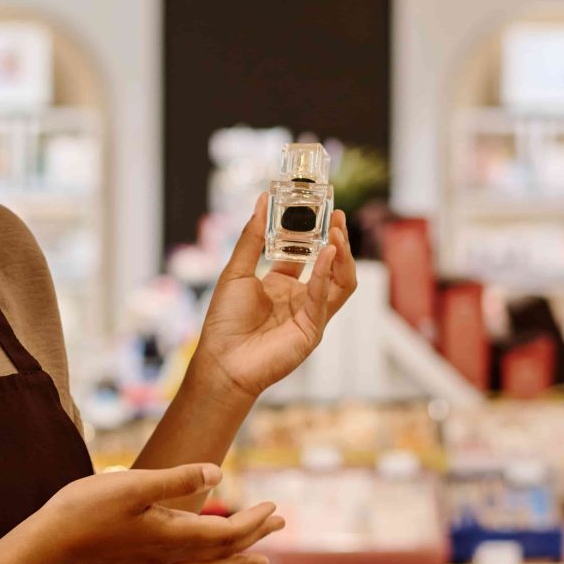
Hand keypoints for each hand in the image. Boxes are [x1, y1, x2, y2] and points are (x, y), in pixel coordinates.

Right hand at [34, 463, 284, 563]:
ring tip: (258, 559)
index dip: (254, 522)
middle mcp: (169, 556)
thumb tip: (218, 475)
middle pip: (223, 552)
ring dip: (236, 559)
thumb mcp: (133, 485)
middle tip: (281, 523)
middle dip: (255, 538)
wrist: (48, 542)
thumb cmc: (87, 508)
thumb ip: (176, 479)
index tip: (274, 506)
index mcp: (173, 535)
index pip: (227, 534)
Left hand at [195, 194, 357, 399]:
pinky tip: (327, 253)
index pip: (306, 252)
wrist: (222, 361)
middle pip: (330, 264)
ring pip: (340, 281)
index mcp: (281, 284)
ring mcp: (310, 314)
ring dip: (342, 255)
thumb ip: (252, 237)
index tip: (316, 207)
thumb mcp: (236, 271)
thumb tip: (262, 201)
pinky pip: (326, 297)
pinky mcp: (313, 329)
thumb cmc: (224, 323)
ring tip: (337, 230)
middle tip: (336, 214)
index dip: (312, 231)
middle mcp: (299, 297)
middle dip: (336, 239)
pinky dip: (328, 273)